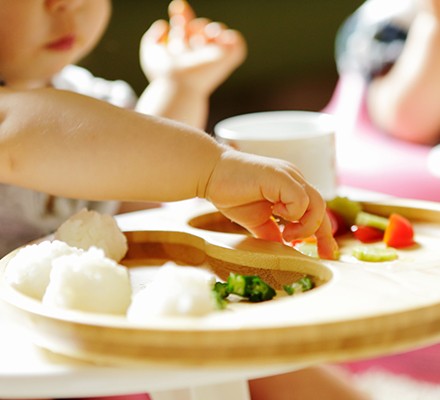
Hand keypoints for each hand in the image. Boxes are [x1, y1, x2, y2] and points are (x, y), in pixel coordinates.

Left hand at [140, 0, 246, 95]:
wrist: (178, 85)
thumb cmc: (163, 74)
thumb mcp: (150, 53)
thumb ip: (151, 37)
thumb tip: (164, 25)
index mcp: (181, 51)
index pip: (184, 27)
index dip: (182, 15)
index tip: (176, 7)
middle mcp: (198, 53)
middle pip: (200, 27)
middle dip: (195, 24)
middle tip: (188, 29)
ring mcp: (213, 57)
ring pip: (217, 31)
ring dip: (211, 27)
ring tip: (203, 35)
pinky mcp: (227, 60)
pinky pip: (237, 43)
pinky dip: (231, 37)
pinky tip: (216, 38)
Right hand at [204, 149, 338, 259]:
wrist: (210, 174)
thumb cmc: (231, 193)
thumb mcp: (256, 220)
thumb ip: (271, 232)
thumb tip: (282, 249)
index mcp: (291, 188)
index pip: (316, 211)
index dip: (324, 234)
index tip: (327, 254)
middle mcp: (294, 179)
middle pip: (322, 208)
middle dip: (323, 234)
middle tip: (317, 252)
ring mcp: (289, 176)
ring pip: (317, 204)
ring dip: (305, 225)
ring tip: (287, 233)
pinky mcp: (280, 176)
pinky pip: (300, 199)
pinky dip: (293, 213)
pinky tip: (275, 213)